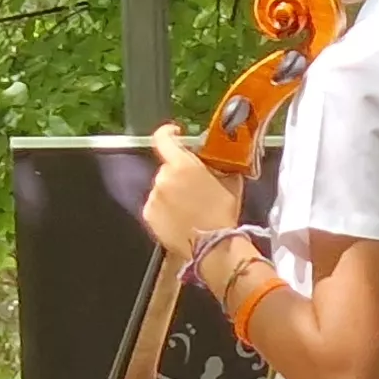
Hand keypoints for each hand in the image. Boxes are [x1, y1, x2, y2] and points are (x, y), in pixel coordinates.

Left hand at [141, 125, 243, 262]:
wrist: (213, 246)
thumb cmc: (222, 215)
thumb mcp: (229, 182)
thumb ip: (217, 165)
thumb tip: (216, 159)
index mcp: (182, 164)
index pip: (163, 138)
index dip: (167, 133)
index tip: (174, 134)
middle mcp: (163, 178)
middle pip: (167, 168)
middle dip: (178, 174)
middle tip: (194, 187)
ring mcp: (153, 197)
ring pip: (161, 188)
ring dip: (172, 193)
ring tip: (189, 208)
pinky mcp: (149, 215)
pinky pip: (155, 205)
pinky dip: (165, 209)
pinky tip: (180, 218)